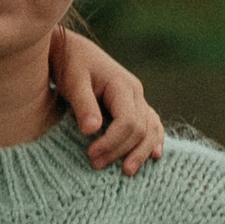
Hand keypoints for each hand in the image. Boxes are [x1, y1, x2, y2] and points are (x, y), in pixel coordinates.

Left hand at [49, 27, 165, 173]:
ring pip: (150, 130)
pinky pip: (152, 125)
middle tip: (96, 165)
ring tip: (126, 172)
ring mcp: (138, 99)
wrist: (72, 51)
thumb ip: (83, 105)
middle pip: (140, 130)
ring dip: (140, 152)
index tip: (91, 154)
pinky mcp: (134, 105)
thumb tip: (92, 130)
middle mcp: (135, 92)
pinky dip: (154, 141)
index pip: (128, 121)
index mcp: (121, 85)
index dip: (112, 142)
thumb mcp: (73, 81)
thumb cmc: (70, 64)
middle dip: (120, 150)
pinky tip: (154, 156)